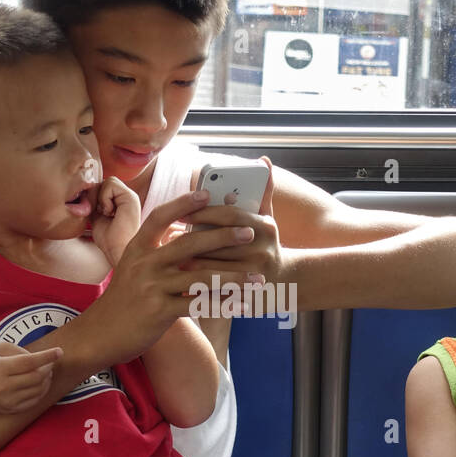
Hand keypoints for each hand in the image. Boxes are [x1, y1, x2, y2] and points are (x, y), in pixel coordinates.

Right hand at [0, 342, 61, 413]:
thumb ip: (21, 350)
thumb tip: (42, 359)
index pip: (29, 362)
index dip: (46, 357)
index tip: (59, 351)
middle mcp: (3, 386)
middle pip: (37, 377)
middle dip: (48, 368)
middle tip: (50, 363)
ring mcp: (7, 400)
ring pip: (39, 390)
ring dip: (47, 380)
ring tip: (45, 372)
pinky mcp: (11, 409)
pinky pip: (35, 400)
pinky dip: (42, 391)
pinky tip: (40, 383)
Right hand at [89, 190, 271, 363]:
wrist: (99, 334)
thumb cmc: (122, 301)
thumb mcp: (131, 269)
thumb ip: (155, 254)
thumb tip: (183, 238)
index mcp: (137, 249)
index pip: (159, 217)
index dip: (182, 204)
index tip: (206, 194)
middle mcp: (144, 264)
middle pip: (188, 243)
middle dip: (222, 236)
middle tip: (249, 232)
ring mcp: (152, 287)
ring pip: (200, 277)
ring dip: (233, 276)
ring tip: (257, 276)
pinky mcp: (159, 312)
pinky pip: (198, 304)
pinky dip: (223, 304)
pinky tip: (242, 304)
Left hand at [90, 176, 141, 265]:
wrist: (118, 252)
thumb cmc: (109, 240)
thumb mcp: (96, 216)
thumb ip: (94, 202)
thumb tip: (87, 189)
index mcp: (121, 201)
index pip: (103, 185)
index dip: (95, 196)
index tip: (98, 214)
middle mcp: (128, 197)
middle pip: (105, 181)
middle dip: (97, 196)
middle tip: (101, 213)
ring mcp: (130, 196)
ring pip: (108, 180)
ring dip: (101, 198)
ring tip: (107, 214)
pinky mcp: (131, 197)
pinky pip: (110, 184)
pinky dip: (104, 198)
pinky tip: (110, 213)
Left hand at [181, 155, 283, 295]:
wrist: (285, 283)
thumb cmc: (267, 245)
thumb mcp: (267, 219)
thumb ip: (262, 192)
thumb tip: (264, 161)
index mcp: (266, 228)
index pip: (229, 215)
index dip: (204, 212)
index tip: (182, 213)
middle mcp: (263, 251)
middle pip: (218, 243)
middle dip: (192, 240)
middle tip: (169, 237)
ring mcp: (254, 276)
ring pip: (213, 268)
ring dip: (190, 264)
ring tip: (171, 259)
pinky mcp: (245, 296)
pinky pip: (214, 290)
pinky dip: (196, 285)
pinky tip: (182, 282)